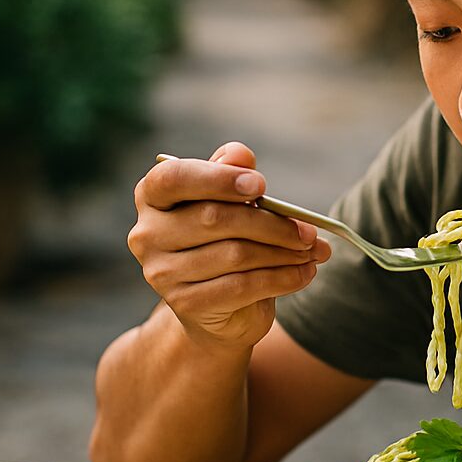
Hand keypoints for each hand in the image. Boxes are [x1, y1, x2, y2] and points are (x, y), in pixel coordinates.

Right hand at [128, 142, 331, 352]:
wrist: (214, 306)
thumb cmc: (223, 239)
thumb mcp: (228, 201)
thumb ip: (231, 173)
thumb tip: (241, 155)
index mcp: (153, 196)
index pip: (175, 179)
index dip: (218, 178)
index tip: (261, 184)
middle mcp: (147, 234)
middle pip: (215, 218)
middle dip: (271, 223)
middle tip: (309, 229)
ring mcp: (162, 273)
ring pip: (235, 254)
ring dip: (284, 252)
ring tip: (314, 251)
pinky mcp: (185, 304)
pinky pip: (242, 286)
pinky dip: (282, 278)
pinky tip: (304, 272)